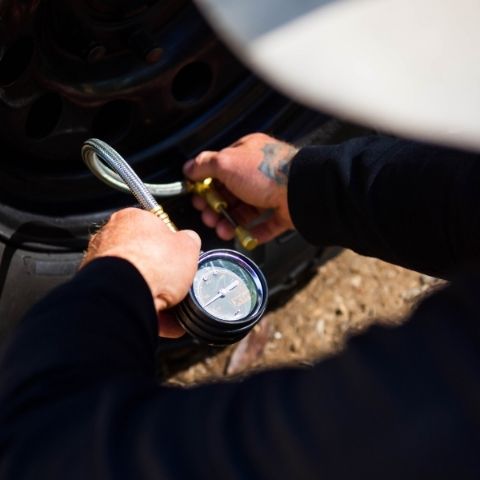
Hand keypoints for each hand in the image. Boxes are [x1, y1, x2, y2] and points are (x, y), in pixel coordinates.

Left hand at [81, 208, 200, 337]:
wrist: (125, 295)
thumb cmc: (151, 265)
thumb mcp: (189, 246)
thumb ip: (189, 241)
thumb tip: (190, 241)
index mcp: (133, 218)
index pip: (155, 228)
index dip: (171, 246)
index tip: (180, 258)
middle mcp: (110, 237)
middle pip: (143, 255)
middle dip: (161, 272)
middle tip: (177, 283)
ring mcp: (100, 264)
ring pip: (134, 280)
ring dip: (153, 293)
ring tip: (172, 308)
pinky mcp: (98, 289)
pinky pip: (125, 299)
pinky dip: (142, 308)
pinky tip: (161, 319)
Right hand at [183, 133, 297, 243]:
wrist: (301, 190)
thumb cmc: (267, 171)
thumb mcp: (227, 162)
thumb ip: (205, 165)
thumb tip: (188, 168)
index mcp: (246, 154)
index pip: (220, 169)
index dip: (206, 184)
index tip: (197, 197)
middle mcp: (259, 172)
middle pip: (230, 193)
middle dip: (216, 207)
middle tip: (208, 216)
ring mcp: (272, 193)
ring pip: (245, 212)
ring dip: (230, 222)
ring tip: (223, 230)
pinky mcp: (283, 213)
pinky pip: (264, 226)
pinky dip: (252, 233)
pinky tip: (242, 236)